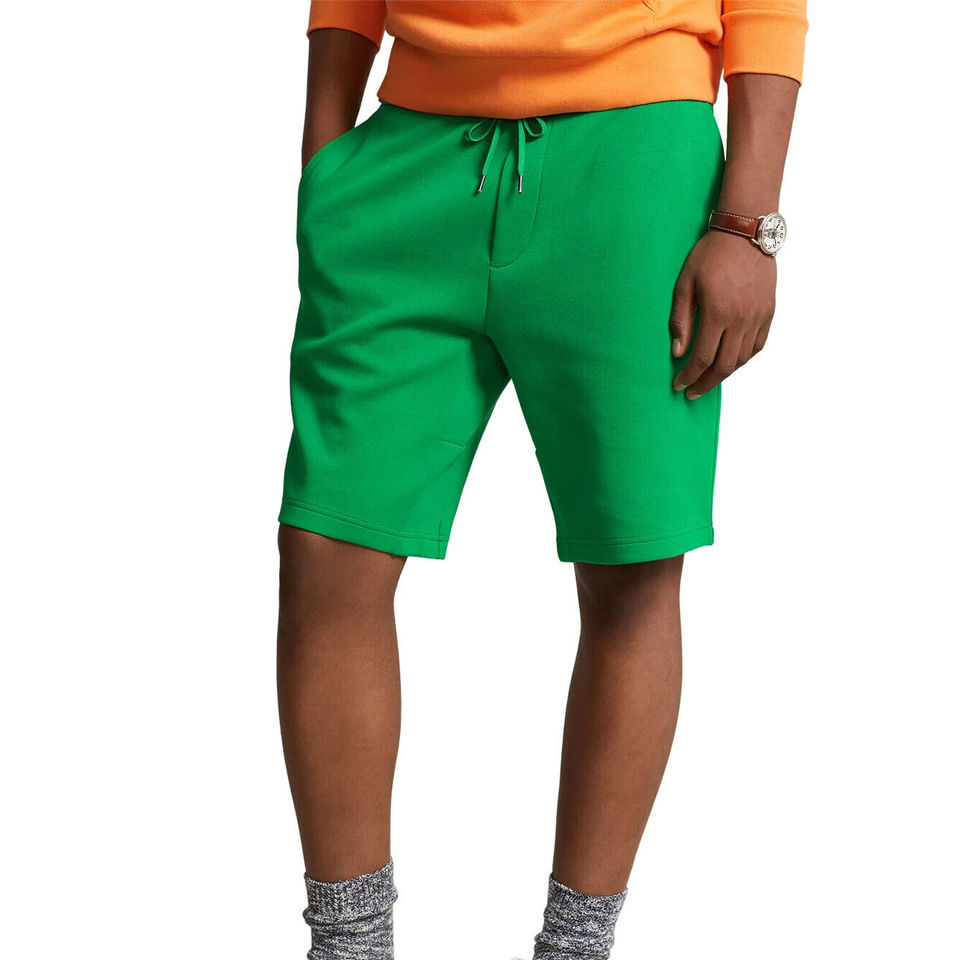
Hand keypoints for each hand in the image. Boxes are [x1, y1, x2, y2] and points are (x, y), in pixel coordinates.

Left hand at [668, 229, 775, 399]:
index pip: (701, 358)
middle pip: (724, 366)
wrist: (746, 233)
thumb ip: (680, 320)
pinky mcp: (769, 312)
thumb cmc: (710, 255)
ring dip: (724, 374)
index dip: (688, 377)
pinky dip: (744, 359)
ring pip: (742, 359)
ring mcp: (758, 317)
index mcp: (717, 313)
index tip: (678, 385)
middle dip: (705, 383)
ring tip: (709, 379)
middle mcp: (741, 319)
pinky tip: (731, 362)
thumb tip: (677, 352)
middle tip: (692, 392)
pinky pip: (758, 346)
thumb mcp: (685, 284)